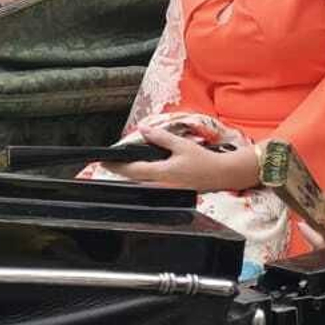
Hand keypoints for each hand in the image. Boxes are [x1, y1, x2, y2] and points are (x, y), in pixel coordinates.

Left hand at [106, 122, 259, 194]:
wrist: (221, 175)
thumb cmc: (204, 160)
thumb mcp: (181, 145)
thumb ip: (161, 138)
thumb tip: (143, 130)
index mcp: (162, 173)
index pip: (132, 170)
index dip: (116, 166)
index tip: (104, 162)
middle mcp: (161, 186)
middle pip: (134, 180)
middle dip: (120, 171)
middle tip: (108, 163)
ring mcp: (165, 193)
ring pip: (141, 185)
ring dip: (131, 176)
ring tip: (121, 167)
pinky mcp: (170, 194)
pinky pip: (151, 187)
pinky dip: (143, 179)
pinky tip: (141, 173)